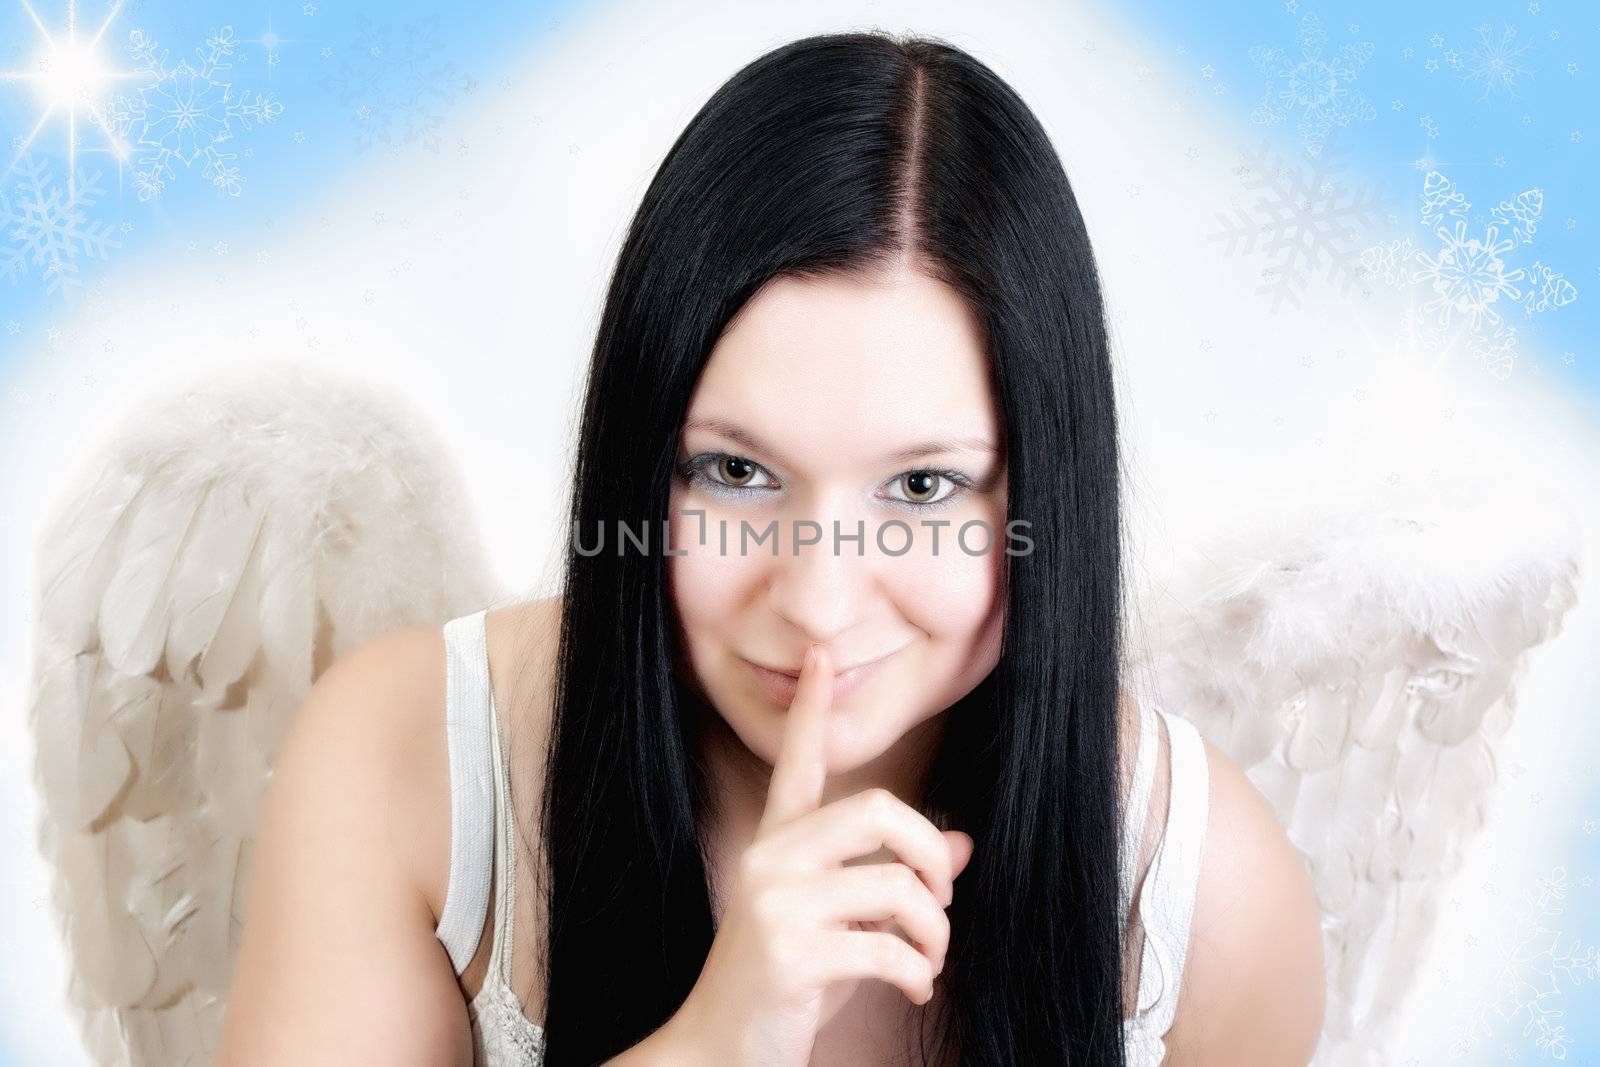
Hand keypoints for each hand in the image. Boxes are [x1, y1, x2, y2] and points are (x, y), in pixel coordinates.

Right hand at [661, 644, 974, 1066]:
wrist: (718, 1054)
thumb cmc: (782, 989)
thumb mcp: (840, 926)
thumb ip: (892, 882)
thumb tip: (963, 846)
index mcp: (775, 847)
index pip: (797, 765)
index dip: (813, 711)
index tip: (822, 657)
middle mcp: (769, 862)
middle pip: (878, 810)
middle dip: (931, 852)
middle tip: (943, 897)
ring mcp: (776, 905)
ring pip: (896, 885)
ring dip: (935, 931)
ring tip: (929, 960)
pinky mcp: (789, 954)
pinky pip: (889, 946)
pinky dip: (918, 972)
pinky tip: (914, 989)